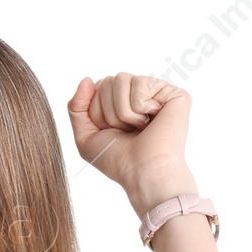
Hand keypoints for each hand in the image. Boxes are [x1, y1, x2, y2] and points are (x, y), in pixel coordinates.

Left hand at [66, 73, 194, 208]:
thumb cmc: (118, 160)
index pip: (97, 87)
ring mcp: (157, 93)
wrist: (143, 172)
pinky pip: (140, 83)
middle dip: (109, 111)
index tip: (112, 132)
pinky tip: (154, 120)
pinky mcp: (174, 93)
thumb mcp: (86, 136)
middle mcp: (140, 95)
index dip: (97, 112)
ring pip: (122, 79)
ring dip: (123, 111)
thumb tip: (86, 79)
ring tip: (140, 127)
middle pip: (108, 81)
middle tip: (127, 131)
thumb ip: (76, 108)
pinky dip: (140, 107)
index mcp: (121, 104)